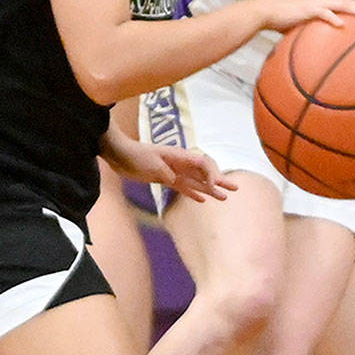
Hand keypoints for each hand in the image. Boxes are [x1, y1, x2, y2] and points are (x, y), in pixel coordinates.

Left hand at [99, 128, 235, 202]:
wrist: (118, 153)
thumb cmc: (135, 156)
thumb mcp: (151, 165)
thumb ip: (165, 173)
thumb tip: (176, 180)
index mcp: (179, 156)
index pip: (203, 164)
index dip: (212, 175)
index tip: (215, 187)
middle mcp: (180, 163)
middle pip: (205, 172)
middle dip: (220, 181)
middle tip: (235, 189)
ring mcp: (173, 171)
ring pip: (197, 181)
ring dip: (210, 189)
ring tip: (224, 198)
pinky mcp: (165, 178)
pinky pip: (184, 187)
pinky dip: (194, 193)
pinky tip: (202, 200)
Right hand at [256, 0, 354, 31]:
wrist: (269, 13)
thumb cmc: (288, 24)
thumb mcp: (309, 33)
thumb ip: (323, 40)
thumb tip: (334, 57)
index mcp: (331, 7)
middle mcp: (329, 3)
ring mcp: (319, 5)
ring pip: (345, 6)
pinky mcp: (308, 10)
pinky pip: (323, 14)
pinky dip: (332, 18)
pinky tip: (341, 24)